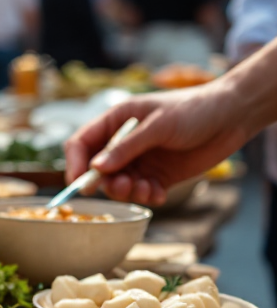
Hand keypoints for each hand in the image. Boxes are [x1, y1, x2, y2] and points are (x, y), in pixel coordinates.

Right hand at [64, 83, 248, 205]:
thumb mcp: (158, 125)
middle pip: (97, 170)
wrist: (233, 116)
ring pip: (119, 185)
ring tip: (146, 189)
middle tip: (124, 186)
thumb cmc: (193, 110)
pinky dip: (148, 196)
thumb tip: (96, 169)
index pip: (81, 144)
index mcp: (116, 122)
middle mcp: (123, 144)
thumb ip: (126, 148)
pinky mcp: (158, 176)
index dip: (75, 163)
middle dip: (106, 182)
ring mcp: (140, 161)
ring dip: (128, 192)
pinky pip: (143, 193)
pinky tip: (159, 193)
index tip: (78, 182)